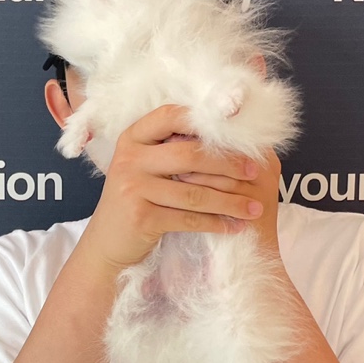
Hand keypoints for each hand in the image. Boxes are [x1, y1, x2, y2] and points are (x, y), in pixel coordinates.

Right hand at [76, 105, 266, 273]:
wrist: (107, 246)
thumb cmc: (137, 203)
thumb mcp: (145, 169)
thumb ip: (171, 150)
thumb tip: (224, 138)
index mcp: (133, 138)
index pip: (171, 116)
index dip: (206, 122)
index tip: (238, 135)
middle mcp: (130, 159)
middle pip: (190, 155)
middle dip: (229, 165)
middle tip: (255, 173)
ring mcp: (133, 188)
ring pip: (194, 192)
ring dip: (230, 201)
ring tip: (255, 208)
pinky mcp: (141, 217)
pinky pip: (189, 218)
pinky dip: (216, 224)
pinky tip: (235, 226)